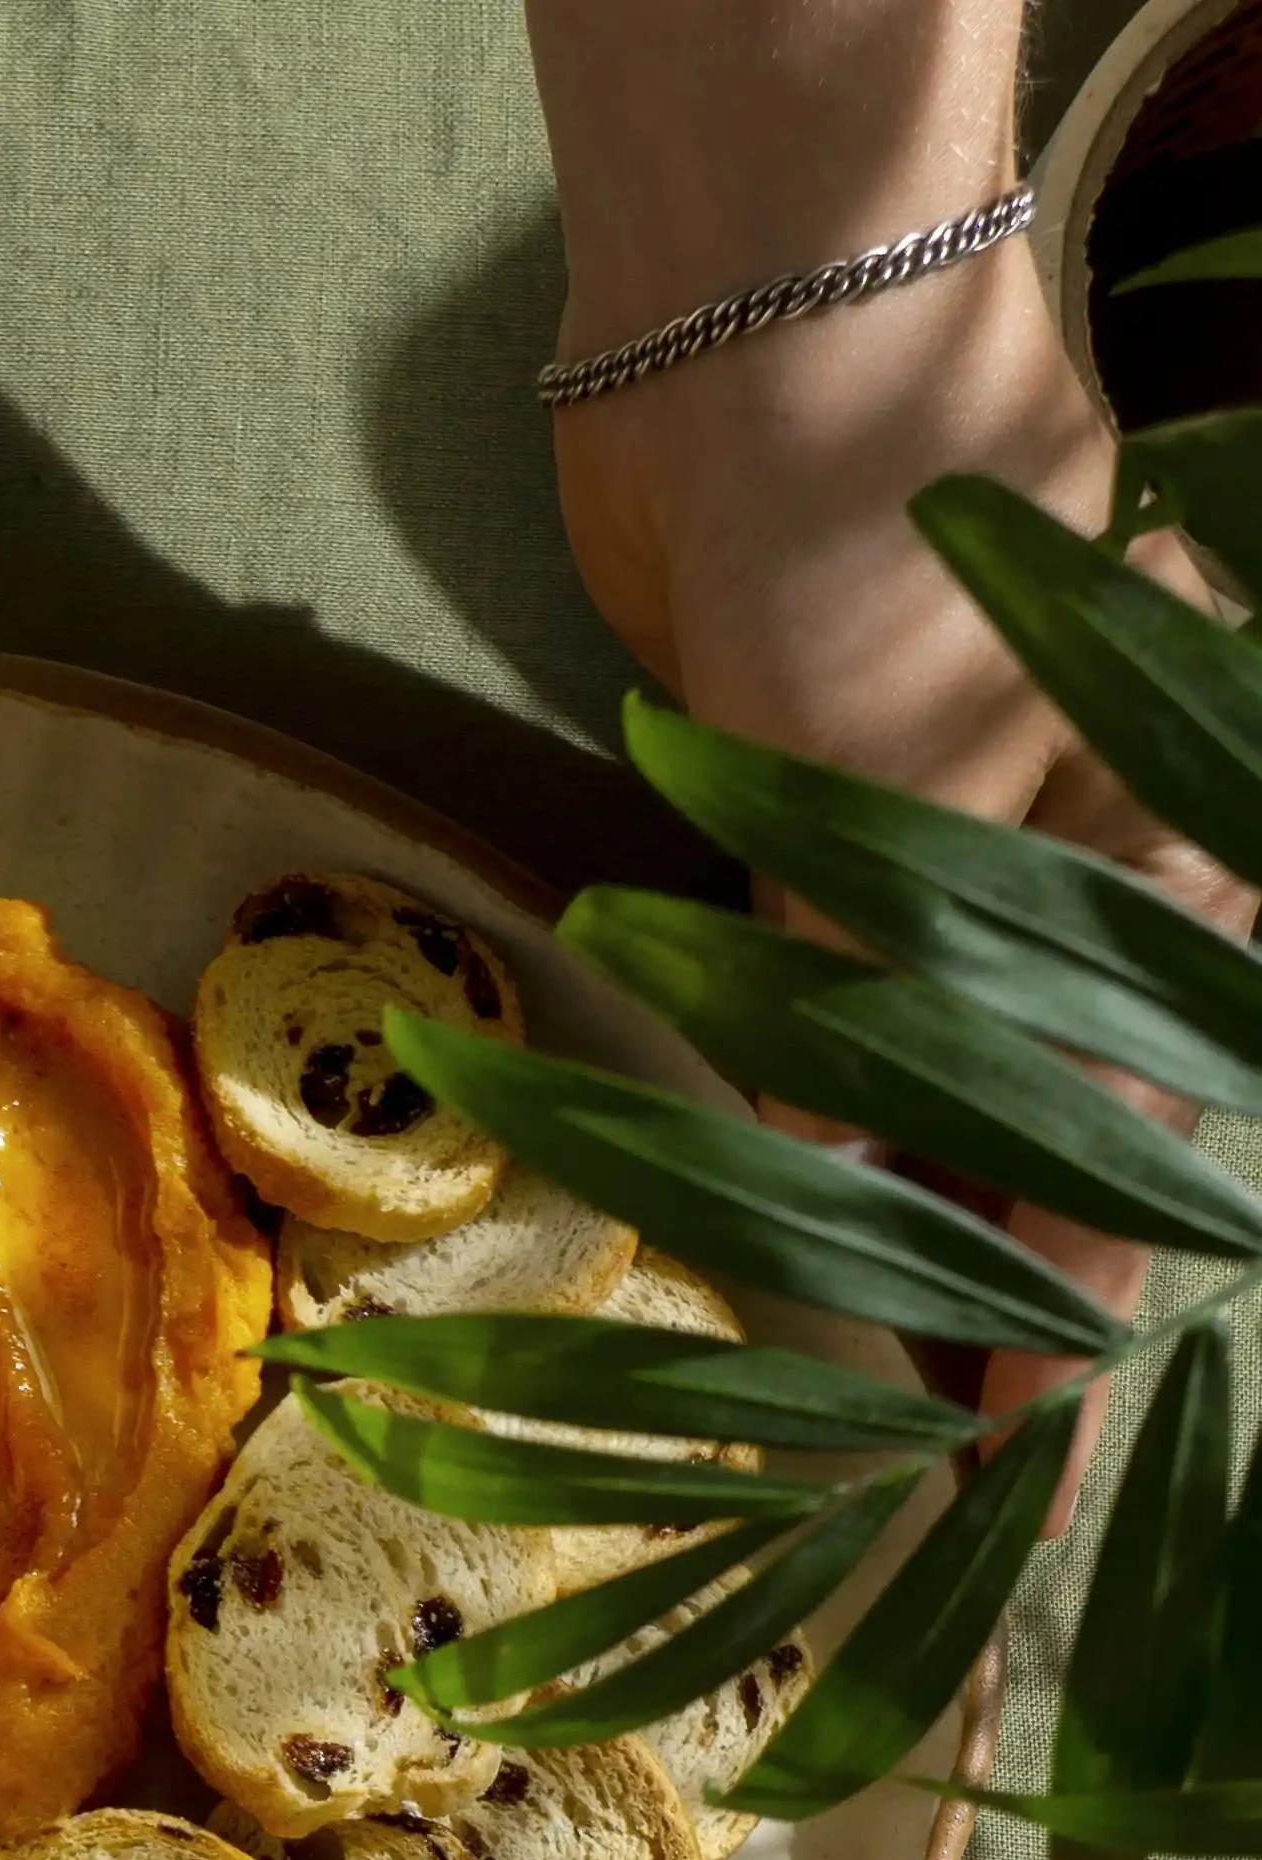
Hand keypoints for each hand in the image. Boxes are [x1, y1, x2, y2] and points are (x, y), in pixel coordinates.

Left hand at [552, 237, 1253, 1519]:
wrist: (760, 362)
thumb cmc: (875, 562)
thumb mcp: (897, 801)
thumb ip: (859, 985)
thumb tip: (816, 1176)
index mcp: (1166, 873)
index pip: (1143, 1131)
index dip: (1081, 1291)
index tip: (1030, 1432)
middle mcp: (1068, 883)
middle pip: (1045, 1127)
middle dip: (990, 1285)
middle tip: (936, 1451)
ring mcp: (934, 861)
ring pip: (921, 1077)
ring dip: (878, 1205)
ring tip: (836, 1366)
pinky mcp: (801, 836)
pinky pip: (796, 1005)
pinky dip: (773, 1100)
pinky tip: (740, 1200)